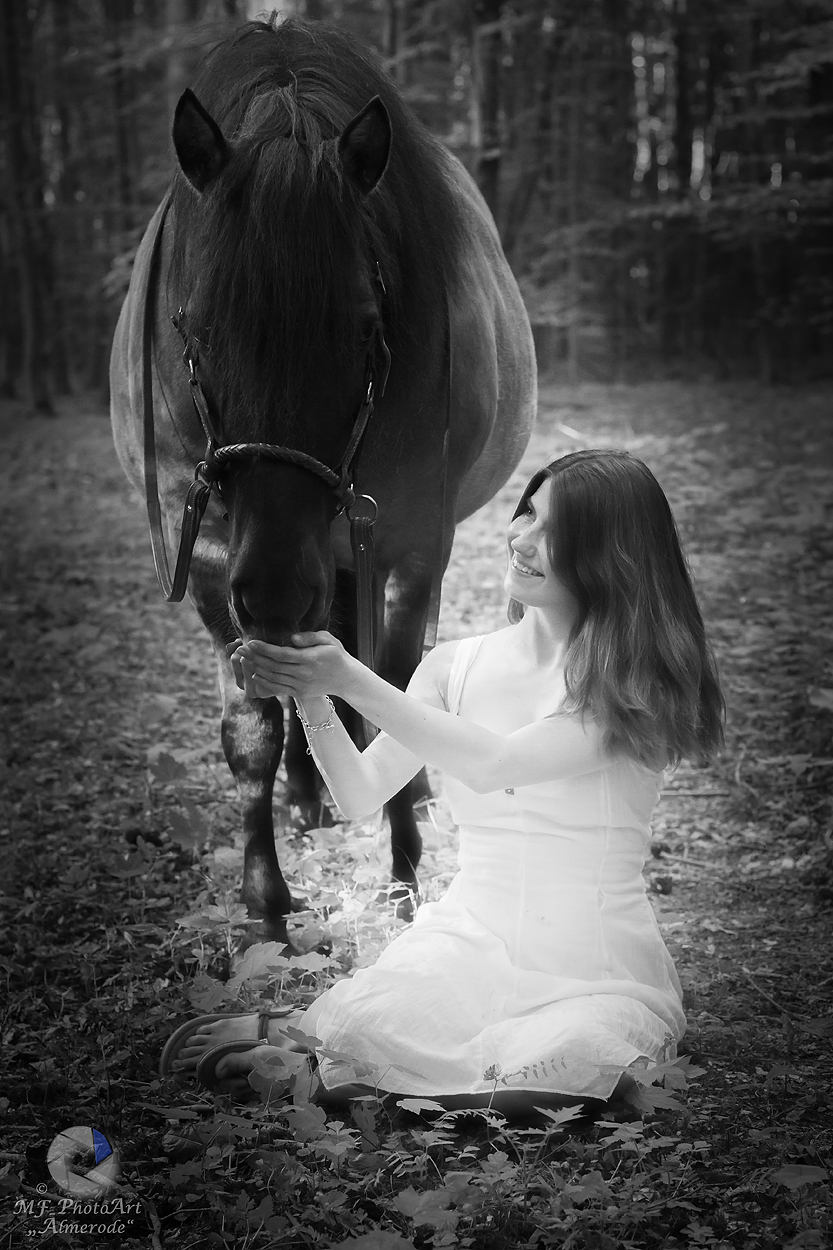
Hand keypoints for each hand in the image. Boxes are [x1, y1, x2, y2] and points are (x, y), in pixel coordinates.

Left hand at [233, 632, 351, 700]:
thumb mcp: (329, 640)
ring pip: (273, 678)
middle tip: (239, 649)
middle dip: (254, 657)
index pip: (282, 655)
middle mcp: (304, 674)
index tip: (251, 642)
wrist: (346, 679)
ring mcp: (301, 685)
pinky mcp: (299, 693)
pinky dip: (265, 683)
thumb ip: (310, 637)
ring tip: (243, 660)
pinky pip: (278, 689)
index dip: (264, 649)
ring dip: (256, 669)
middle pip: (274, 666)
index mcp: (310, 659)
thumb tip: (292, 638)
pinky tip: (255, 675)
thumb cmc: (336, 655)